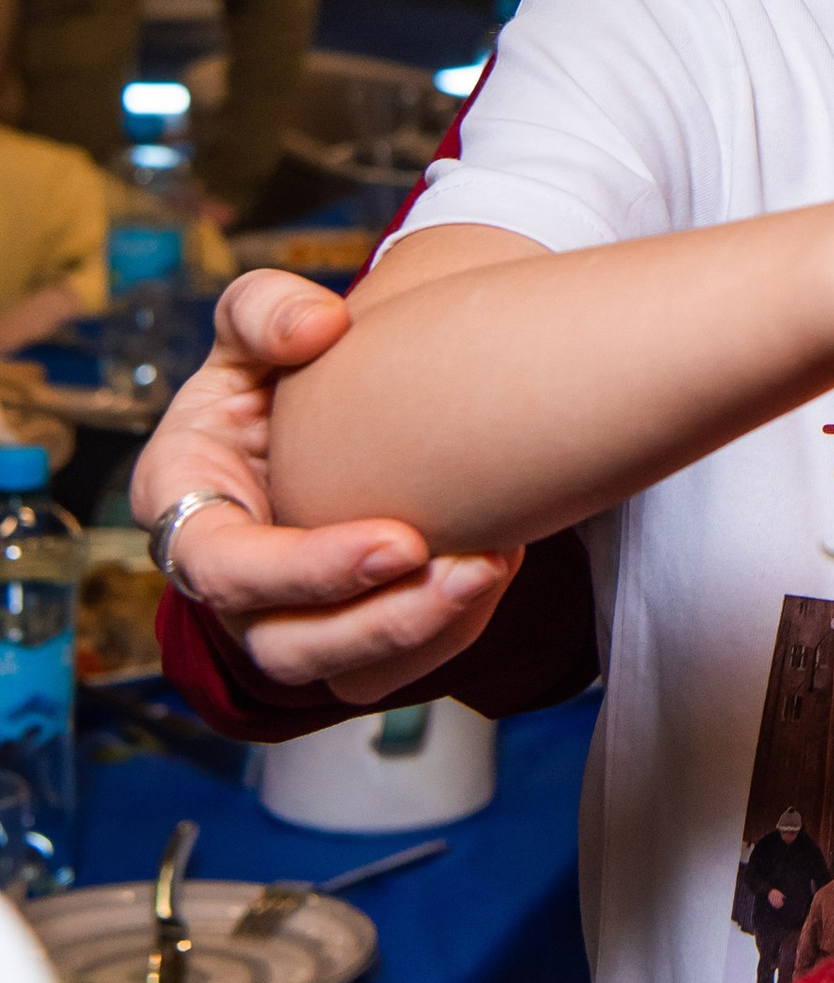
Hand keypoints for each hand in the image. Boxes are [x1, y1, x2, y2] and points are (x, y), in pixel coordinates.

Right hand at [132, 267, 517, 705]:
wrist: (323, 414)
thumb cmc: (270, 370)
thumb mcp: (250, 326)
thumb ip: (263, 309)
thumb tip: (316, 326)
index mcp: (183, 508)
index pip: (228, 569)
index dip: (309, 569)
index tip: (403, 540)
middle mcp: (225, 585)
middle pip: (287, 647)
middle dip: (382, 621)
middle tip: (474, 569)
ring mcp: (281, 619)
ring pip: (344, 673)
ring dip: (424, 636)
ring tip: (497, 569)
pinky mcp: (340, 637)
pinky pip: (390, 668)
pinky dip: (449, 635)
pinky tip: (500, 569)